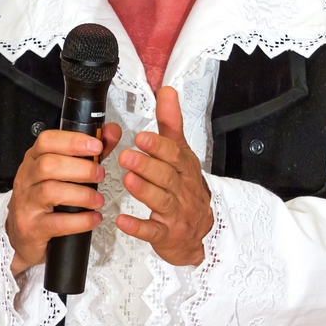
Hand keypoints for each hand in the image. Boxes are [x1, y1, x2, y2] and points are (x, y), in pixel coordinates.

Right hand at [6, 123, 122, 275]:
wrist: (22, 236)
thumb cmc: (45, 201)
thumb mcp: (63, 173)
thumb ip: (88, 152)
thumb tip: (111, 132)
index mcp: (34, 161)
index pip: (46, 141)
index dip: (72, 141)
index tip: (96, 145)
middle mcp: (26, 179)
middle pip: (48, 165)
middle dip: (81, 168)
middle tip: (100, 174)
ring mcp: (26, 203)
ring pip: (50, 191)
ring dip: (82, 194)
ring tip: (98, 200)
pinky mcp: (32, 227)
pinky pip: (56, 223)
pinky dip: (80, 221)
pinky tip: (93, 218)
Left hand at [116, 87, 212, 266]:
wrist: (202, 231)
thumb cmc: (187, 188)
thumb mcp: (182, 153)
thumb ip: (171, 123)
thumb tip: (167, 91)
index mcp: (183, 167)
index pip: (174, 154)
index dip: (158, 146)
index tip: (142, 138)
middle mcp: (181, 189)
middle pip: (167, 176)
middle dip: (147, 166)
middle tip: (127, 156)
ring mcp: (175, 212)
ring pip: (161, 201)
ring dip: (144, 190)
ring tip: (127, 179)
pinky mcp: (166, 234)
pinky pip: (153, 231)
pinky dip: (138, 226)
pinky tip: (122, 220)